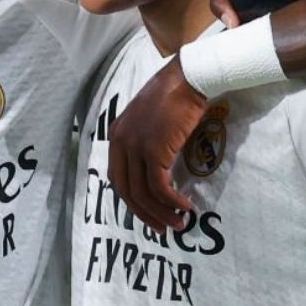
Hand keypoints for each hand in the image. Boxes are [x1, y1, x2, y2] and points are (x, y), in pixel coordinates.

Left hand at [107, 56, 202, 229]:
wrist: (189, 77)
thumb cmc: (176, 94)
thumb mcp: (151, 119)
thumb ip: (147, 141)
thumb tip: (159, 170)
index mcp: (117, 135)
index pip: (117, 177)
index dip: (131, 200)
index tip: (148, 213)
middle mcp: (121, 142)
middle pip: (126, 190)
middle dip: (144, 213)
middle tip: (162, 228)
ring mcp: (136, 146)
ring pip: (143, 193)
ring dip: (161, 213)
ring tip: (179, 223)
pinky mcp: (154, 150)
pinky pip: (159, 187)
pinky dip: (172, 202)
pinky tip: (185, 206)